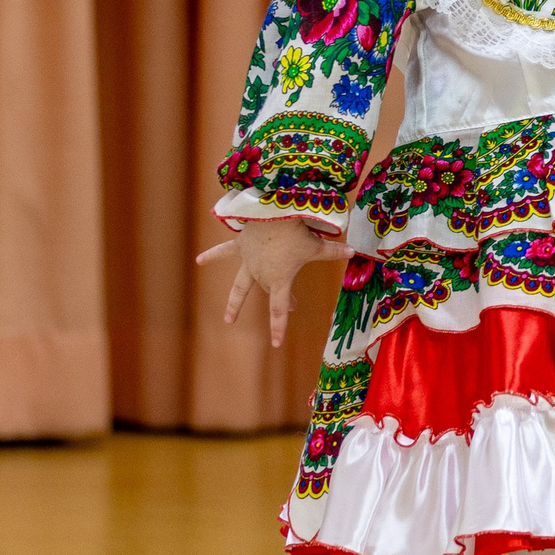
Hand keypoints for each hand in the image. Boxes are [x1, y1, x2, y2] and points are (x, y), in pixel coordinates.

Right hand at [196, 219, 341, 347]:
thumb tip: (355, 252)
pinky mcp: (240, 245)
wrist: (273, 210)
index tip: (276, 343)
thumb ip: (334, 251)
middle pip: (269, 292)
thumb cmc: (296, 231)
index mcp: (279, 278)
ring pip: (240, 285)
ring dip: (235, 302)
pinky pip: (223, 252)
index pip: (279, 309)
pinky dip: (211, 256)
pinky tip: (198, 260)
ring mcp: (248, 261)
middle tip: (294, 305)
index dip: (279, 327)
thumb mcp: (317, 244)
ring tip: (228, 318)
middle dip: (281, 300)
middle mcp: (260, 273)